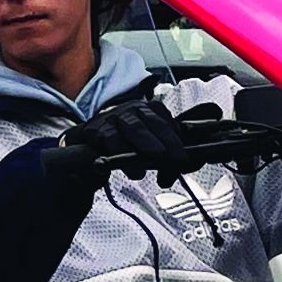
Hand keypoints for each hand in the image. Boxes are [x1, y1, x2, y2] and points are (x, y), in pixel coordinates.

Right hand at [64, 95, 205, 177]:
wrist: (88, 140)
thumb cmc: (123, 141)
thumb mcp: (148, 141)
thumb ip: (169, 149)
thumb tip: (193, 162)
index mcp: (150, 110)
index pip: (169, 124)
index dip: (178, 143)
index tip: (185, 162)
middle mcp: (134, 109)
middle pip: (155, 125)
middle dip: (169, 144)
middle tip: (177, 162)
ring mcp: (115, 117)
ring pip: (135, 129)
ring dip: (149, 146)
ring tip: (158, 162)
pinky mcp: (98, 129)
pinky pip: (112, 140)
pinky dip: (123, 154)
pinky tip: (134, 171)